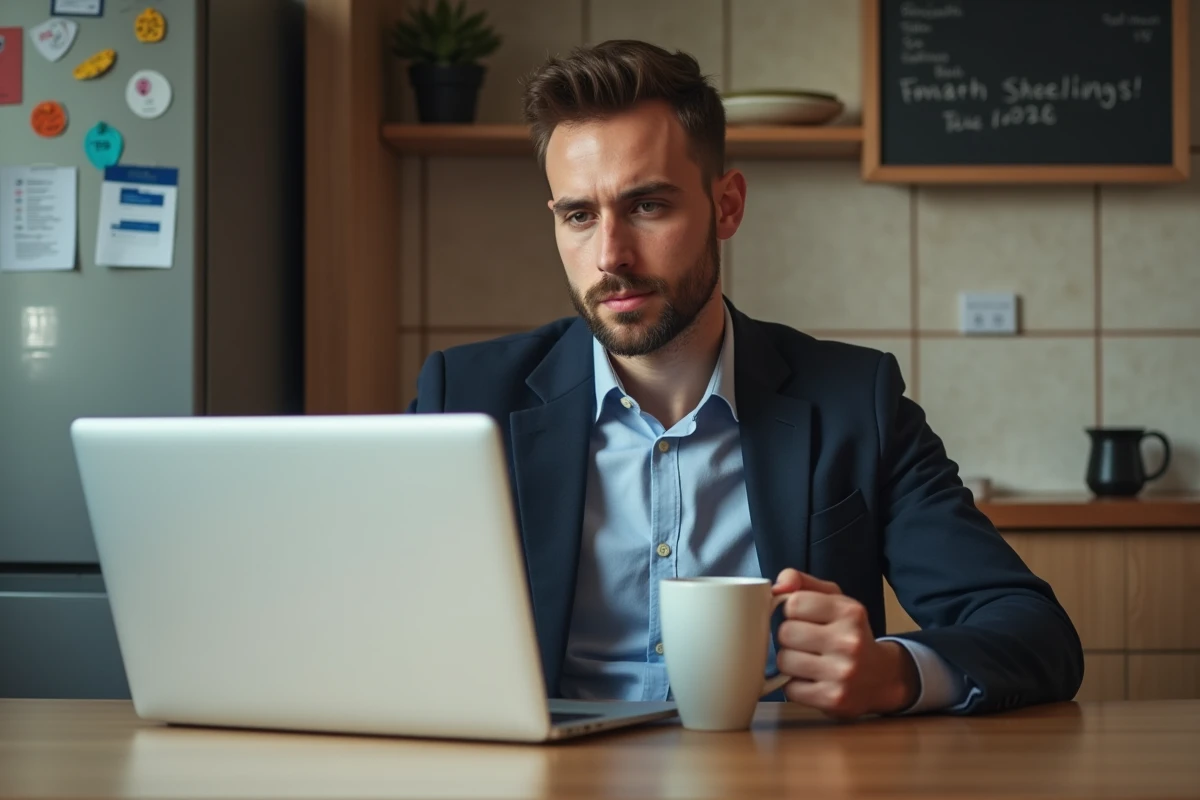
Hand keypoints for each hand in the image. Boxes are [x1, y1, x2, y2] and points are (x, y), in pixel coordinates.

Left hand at [772, 568, 918, 717]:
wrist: (882, 677)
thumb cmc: (849, 633)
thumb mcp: (834, 600)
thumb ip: (803, 583)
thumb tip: (777, 585)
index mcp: (849, 612)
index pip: (794, 603)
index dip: (792, 611)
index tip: (802, 618)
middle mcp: (849, 641)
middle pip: (786, 632)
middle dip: (789, 637)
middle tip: (804, 642)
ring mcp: (842, 672)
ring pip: (785, 661)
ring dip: (790, 662)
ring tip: (807, 661)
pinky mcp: (833, 699)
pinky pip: (790, 689)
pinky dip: (795, 686)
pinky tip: (811, 680)